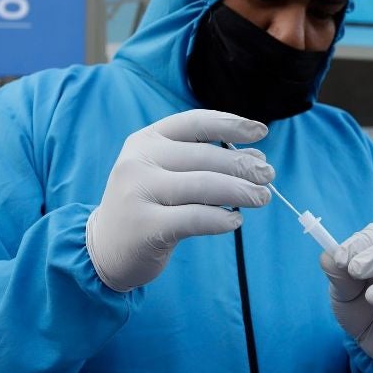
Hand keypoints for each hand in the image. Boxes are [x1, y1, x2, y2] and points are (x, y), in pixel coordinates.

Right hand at [86, 110, 273, 291]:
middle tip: (268, 175)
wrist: (104, 249)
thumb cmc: (147, 206)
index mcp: (146, 140)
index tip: (261, 132)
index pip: (195, 123)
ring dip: (241, 191)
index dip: (231, 124)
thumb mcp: (165, 174)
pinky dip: (222, 219)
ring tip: (263, 198)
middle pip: (205, 157)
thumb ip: (203, 163)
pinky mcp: (145, 226)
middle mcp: (139, 161)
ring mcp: (139, 193)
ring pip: (205, 186)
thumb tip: (257, 157)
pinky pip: (196, 218)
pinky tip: (235, 220)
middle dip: (244, 165)